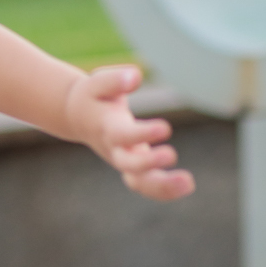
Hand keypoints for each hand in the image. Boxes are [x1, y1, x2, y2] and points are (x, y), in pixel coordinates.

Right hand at [64, 65, 195, 201]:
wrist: (76, 116)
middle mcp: (114, 149)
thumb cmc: (93, 96)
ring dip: (162, 186)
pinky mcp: (131, 168)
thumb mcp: (98, 82)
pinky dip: (164, 190)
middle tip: (172, 155)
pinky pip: (145, 185)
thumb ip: (115, 79)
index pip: (124, 135)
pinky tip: (186, 185)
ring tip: (188, 182)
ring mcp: (122, 161)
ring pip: (138, 182)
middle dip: (149, 164)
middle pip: (128, 165)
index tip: (166, 127)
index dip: (143, 133)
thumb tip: (135, 76)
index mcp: (106, 127)